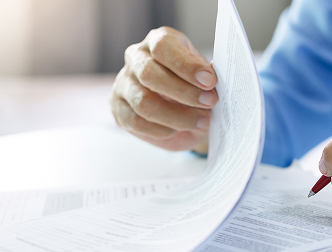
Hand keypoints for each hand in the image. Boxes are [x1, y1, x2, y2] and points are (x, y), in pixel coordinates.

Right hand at [109, 27, 216, 151]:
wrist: (185, 116)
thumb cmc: (195, 89)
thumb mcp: (206, 80)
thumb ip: (208, 75)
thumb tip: (212, 72)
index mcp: (158, 41)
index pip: (163, 47)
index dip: (186, 65)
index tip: (210, 81)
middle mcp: (136, 58)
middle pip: (149, 74)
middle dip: (184, 92)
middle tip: (209, 102)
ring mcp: (123, 83)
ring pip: (144, 102)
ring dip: (177, 116)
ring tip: (201, 121)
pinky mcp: (119, 108)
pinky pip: (137, 122)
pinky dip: (161, 129)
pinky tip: (177, 130)